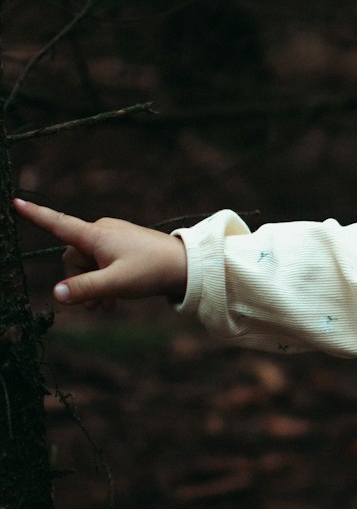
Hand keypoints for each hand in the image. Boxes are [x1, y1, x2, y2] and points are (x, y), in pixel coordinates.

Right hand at [13, 198, 187, 309]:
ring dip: (92, 286)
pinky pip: (102, 263)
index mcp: (96, 234)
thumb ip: (84, 289)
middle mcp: (101, 231)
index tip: (15, 202)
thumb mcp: (115, 283)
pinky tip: (114, 300)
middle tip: (96, 305)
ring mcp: (113, 238)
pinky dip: (104, 281)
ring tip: (107, 306)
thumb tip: (56, 293)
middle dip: (79, 281)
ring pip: (88, 264)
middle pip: (73, 257)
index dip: (36, 215)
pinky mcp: (122, 246)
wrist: (186, 266)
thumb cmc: (151, 271)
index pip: (58, 223)